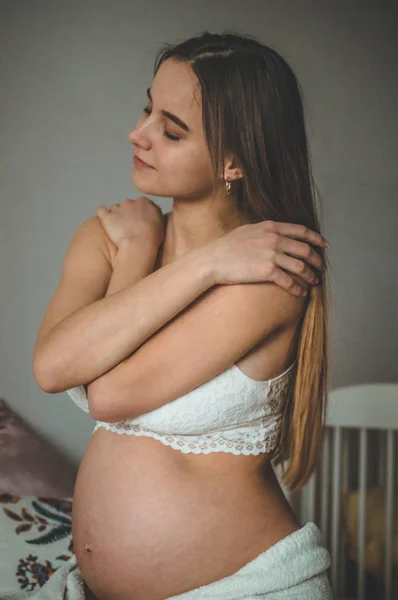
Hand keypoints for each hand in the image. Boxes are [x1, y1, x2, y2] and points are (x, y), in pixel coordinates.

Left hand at [96, 197, 164, 247]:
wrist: (139, 245)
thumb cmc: (152, 238)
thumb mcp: (161, 223)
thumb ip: (154, 214)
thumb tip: (151, 215)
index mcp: (144, 202)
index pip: (141, 203)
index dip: (140, 213)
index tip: (140, 222)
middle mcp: (130, 202)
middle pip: (127, 205)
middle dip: (128, 214)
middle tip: (130, 227)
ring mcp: (117, 209)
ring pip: (115, 208)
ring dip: (116, 215)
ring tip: (118, 228)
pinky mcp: (107, 217)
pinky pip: (101, 210)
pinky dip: (103, 214)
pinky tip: (105, 220)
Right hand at [209, 220, 326, 294]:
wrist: (213, 260)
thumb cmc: (226, 246)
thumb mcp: (247, 230)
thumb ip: (265, 231)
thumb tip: (277, 233)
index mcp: (270, 227)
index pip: (301, 231)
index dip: (316, 238)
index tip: (324, 245)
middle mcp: (274, 239)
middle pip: (304, 250)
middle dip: (317, 260)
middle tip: (322, 268)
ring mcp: (271, 255)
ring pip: (300, 267)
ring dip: (310, 276)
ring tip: (314, 282)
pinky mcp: (267, 272)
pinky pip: (289, 281)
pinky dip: (298, 288)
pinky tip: (301, 293)